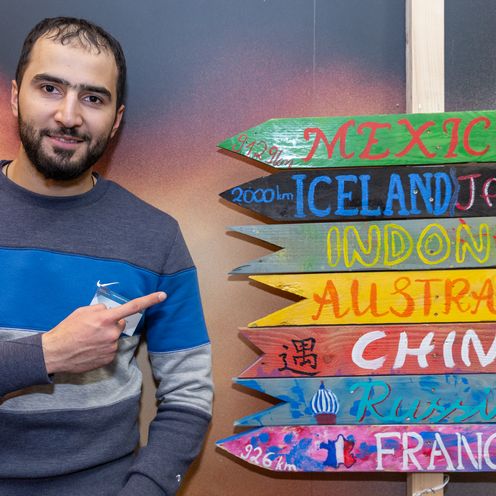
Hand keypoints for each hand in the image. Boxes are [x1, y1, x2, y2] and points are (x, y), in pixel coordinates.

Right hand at [42, 292, 165, 373]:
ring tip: (88, 339)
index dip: (150, 300)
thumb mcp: (82, 312)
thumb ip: (100, 310)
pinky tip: (89, 348)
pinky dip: (103, 347)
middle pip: (121, 323)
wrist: (55, 353)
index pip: (133, 306)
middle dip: (111, 323)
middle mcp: (111, 333)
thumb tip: (110, 311)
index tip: (163, 295)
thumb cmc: (67, 330)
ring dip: (106, 336)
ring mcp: (111, 347)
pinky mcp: (108, 359)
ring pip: (115, 337)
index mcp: (105, 318)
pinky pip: (110, 349)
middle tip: (93, 328)